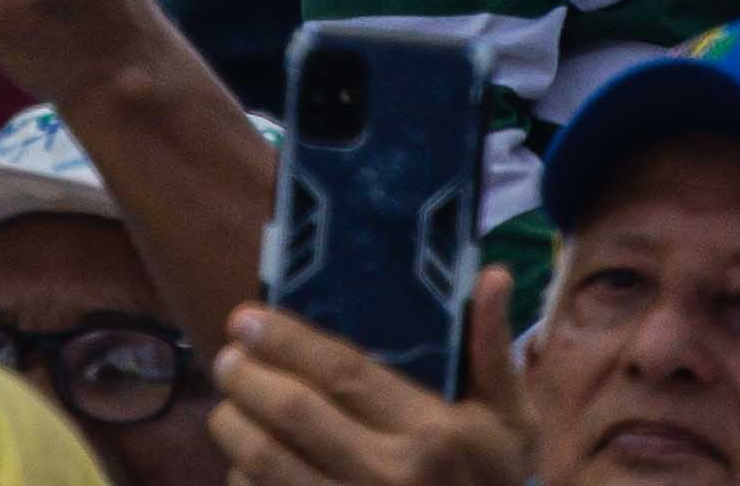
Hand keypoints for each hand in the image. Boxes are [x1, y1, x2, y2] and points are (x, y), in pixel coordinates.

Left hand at [211, 275, 527, 484]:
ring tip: (229, 403)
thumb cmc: (497, 484)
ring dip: (233, 423)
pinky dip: (244, 475)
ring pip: (265, 458)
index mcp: (434, 433)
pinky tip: (247, 459)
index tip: (245, 319)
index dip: (284, 340)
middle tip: (228, 357)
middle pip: (291, 411)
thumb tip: (491, 276)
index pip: (342, 372)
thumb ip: (492, 353)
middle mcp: (390, 475)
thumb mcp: (511, 425)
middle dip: (245, 376)